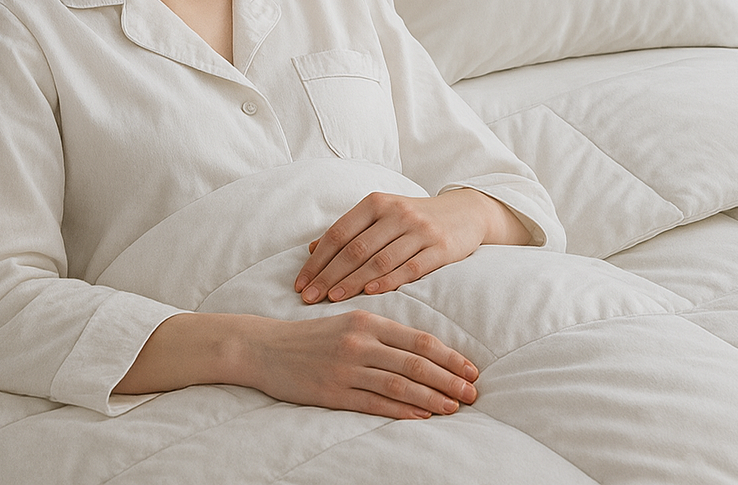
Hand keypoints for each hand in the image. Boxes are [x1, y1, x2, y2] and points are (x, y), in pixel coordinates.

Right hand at [245, 309, 478, 418]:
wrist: (264, 348)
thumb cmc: (311, 337)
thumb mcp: (348, 324)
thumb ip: (383, 335)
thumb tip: (423, 352)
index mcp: (368, 321)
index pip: (419, 339)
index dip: (449, 357)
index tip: (471, 370)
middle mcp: (360, 342)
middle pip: (416, 361)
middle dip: (449, 379)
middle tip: (473, 393)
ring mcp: (346, 368)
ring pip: (399, 383)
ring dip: (431, 397)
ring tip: (454, 407)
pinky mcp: (332, 391)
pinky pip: (374, 402)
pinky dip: (401, 410)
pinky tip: (421, 416)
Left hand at [294, 189, 529, 304]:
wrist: (465, 213)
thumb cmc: (415, 219)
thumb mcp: (382, 215)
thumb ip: (350, 230)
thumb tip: (312, 249)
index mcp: (377, 203)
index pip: (339, 233)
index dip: (317, 260)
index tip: (300, 283)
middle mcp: (397, 213)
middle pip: (355, 249)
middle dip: (329, 275)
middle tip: (308, 298)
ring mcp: (420, 230)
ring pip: (379, 260)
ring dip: (353, 282)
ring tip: (332, 300)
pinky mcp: (441, 248)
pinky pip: (410, 267)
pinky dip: (389, 281)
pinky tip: (371, 294)